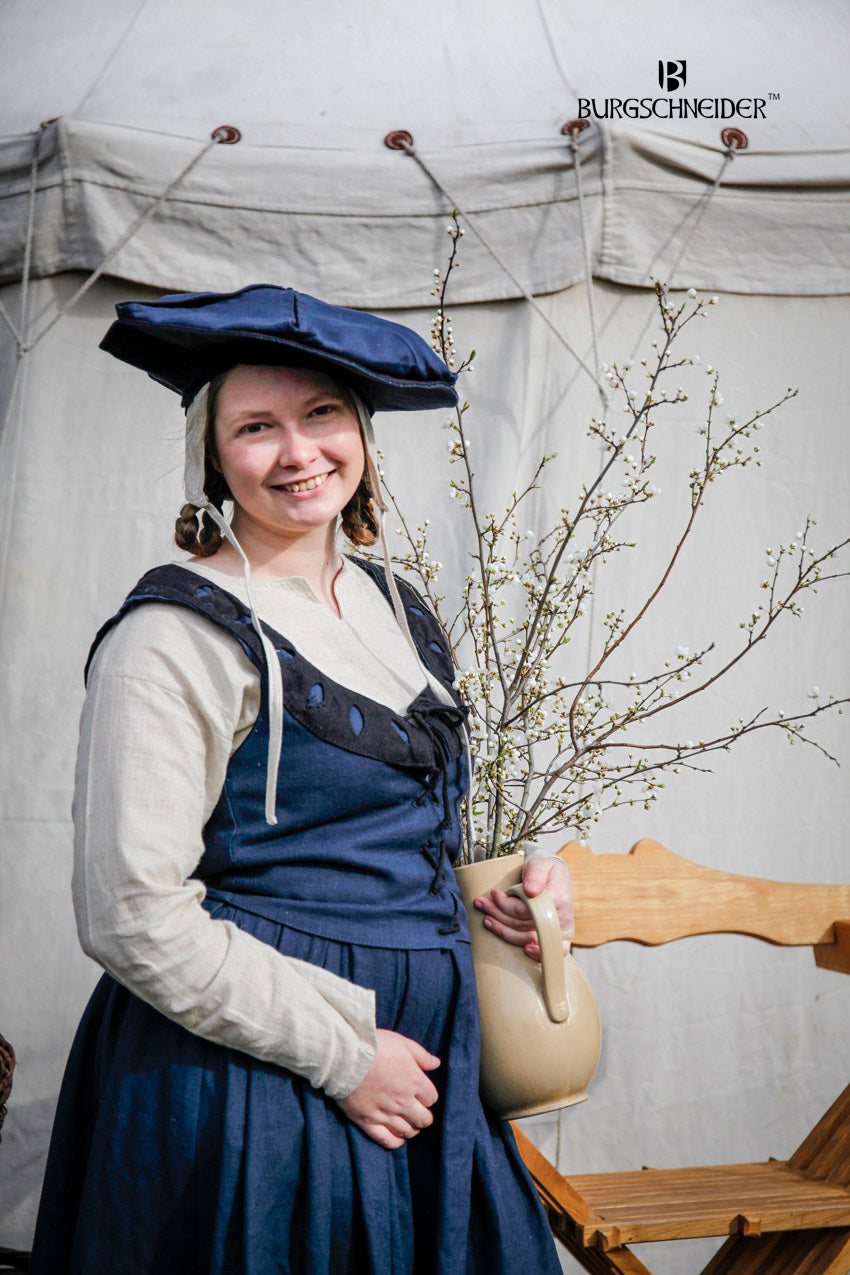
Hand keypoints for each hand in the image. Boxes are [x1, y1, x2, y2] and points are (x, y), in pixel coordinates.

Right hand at [335, 1029, 439, 1149]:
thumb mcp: (402, 1042)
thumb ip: (421, 1055)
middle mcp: (403, 1101)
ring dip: (411, 1128)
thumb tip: (436, 1064)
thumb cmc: (374, 1045)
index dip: (427, 1096)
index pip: (431, 1098)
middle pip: (423, 1119)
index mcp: (414, 1080)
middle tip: (417, 1110)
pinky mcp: (367, 1121)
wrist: (344, 1055)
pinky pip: (387, 1140)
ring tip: (407, 1122)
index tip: (420, 1092)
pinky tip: (397, 1137)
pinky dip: (395, 1141)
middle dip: (423, 1116)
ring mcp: (385, 1113)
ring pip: (407, 1131)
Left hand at [473, 854, 574, 959]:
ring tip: (486, 919)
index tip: (494, 893)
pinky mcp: (558, 940)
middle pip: (523, 925)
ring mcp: (560, 931)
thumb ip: (535, 874)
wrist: (555, 878)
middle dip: (499, 915)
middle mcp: (562, 917)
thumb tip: (530, 890)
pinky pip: (550, 954)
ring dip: (503, 931)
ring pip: (527, 939)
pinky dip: (536, 954)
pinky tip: (523, 951)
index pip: (526, 910)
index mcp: (559, 898)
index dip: (507, 905)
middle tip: (482, 904)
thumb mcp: (541, 864)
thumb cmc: (545, 871)